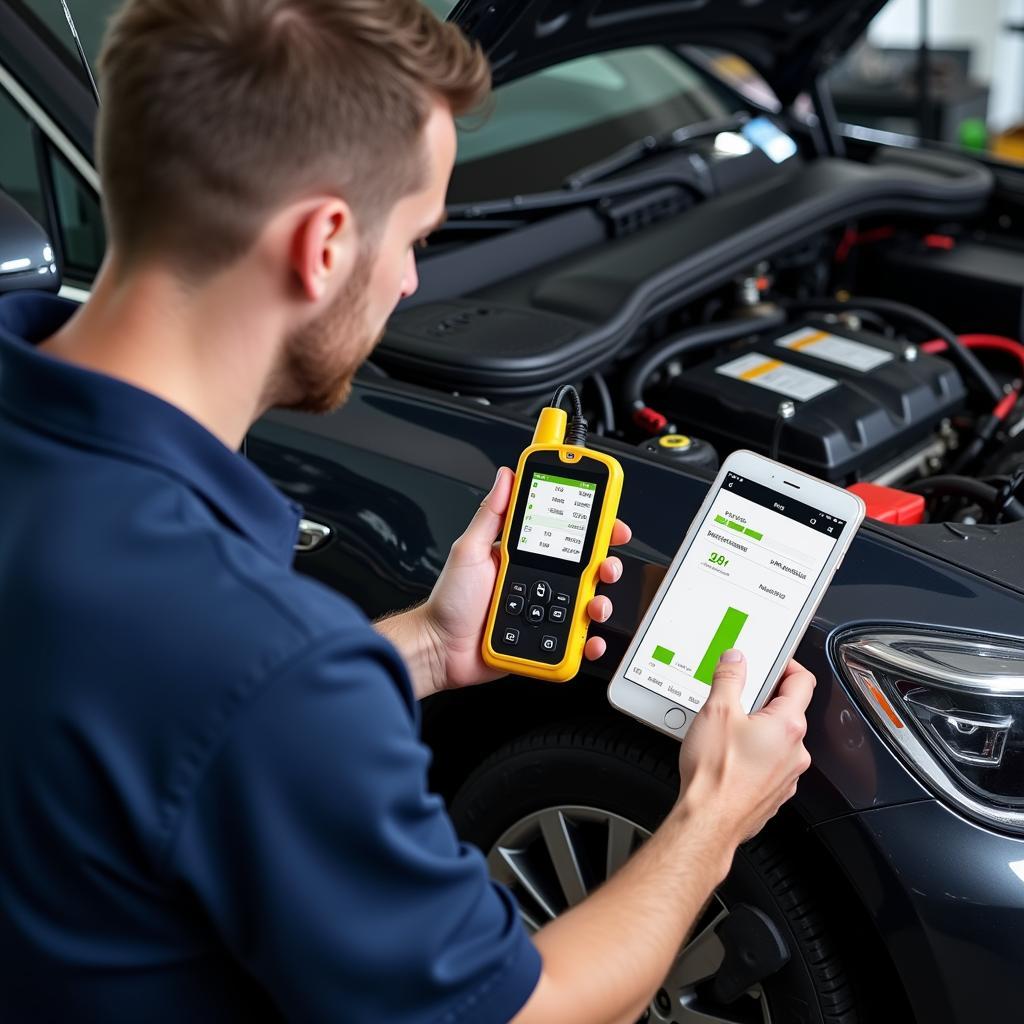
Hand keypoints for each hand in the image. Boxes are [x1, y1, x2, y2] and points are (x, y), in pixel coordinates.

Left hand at [423, 467, 631, 692]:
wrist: (441, 647)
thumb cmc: (451, 600)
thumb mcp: (469, 549)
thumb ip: (490, 513)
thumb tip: (506, 477)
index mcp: (526, 556)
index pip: (566, 535)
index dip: (592, 526)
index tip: (608, 519)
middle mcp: (540, 581)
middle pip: (587, 569)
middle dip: (607, 563)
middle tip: (605, 565)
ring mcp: (545, 611)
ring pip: (588, 604)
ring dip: (601, 603)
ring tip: (594, 605)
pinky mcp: (546, 640)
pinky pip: (576, 641)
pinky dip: (589, 642)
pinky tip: (588, 640)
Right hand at [677, 652, 813, 844]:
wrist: (709, 822)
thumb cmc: (716, 775)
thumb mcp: (716, 712)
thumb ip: (729, 678)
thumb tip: (735, 660)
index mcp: (788, 725)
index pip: (802, 681)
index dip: (787, 664)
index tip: (773, 660)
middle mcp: (796, 751)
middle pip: (788, 710)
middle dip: (764, 698)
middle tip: (737, 696)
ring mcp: (788, 774)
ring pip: (778, 738)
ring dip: (759, 728)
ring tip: (727, 729)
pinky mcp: (775, 792)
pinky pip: (770, 762)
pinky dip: (755, 754)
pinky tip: (729, 756)